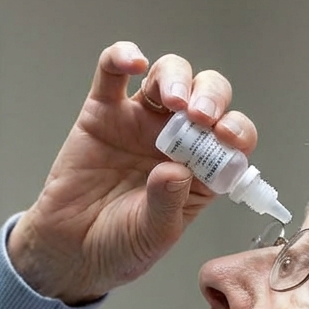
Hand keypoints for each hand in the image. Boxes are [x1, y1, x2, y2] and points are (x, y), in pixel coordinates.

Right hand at [7, 41, 257, 303]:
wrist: (72, 251)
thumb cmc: (121, 246)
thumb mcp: (155, 234)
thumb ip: (169, 203)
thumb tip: (176, 170)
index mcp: (203, 169)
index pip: (233, 137)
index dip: (236, 130)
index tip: (227, 137)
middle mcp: (177, 139)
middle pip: (206, 96)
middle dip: (210, 97)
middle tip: (200, 116)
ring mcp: (140, 121)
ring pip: (166, 76)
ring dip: (175, 78)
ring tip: (172, 101)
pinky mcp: (103, 112)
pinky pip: (112, 73)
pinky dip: (123, 57)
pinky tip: (133, 62)